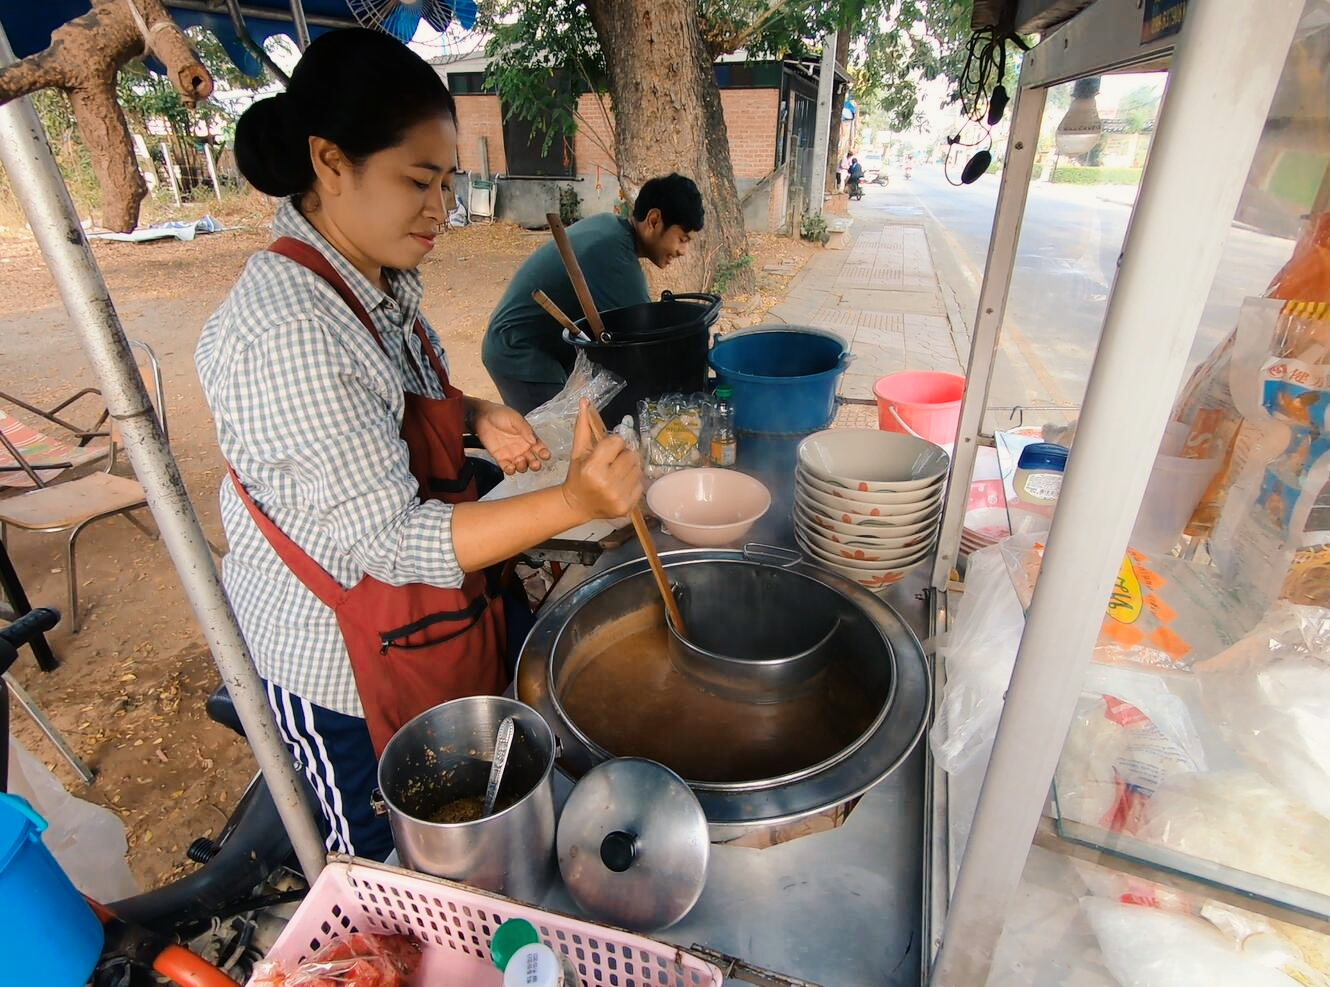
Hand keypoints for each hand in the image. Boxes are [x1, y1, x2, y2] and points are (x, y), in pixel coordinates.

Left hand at [470, 400, 550, 474]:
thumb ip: (525, 429)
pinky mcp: (501, 458)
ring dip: (523, 467)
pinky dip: (510, 470)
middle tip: (535, 464)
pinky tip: (510, 468)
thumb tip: (534, 440)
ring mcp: (512, 454)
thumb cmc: (500, 414)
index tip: (545, 455)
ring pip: (522, 466)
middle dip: (535, 464)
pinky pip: (507, 468)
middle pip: (532, 460)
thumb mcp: (515, 418)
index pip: (540, 448)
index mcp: (528, 438)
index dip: (544, 453)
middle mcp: (522, 448)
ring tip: (519, 461)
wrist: (482, 416)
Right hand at [562, 399, 643, 519]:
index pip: (617, 442)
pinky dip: (633, 481)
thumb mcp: (578, 451)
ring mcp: (618, 496)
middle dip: (623, 455)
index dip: (614, 444)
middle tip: (613, 462)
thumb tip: (585, 401)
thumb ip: (583, 427)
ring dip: (630, 467)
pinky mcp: (627, 506)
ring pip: (638, 469)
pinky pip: (641, 484)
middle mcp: (607, 483)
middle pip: (630, 455)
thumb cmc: (578, 475)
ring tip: (617, 472)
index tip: (607, 450)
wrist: (578, 505)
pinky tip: (621, 484)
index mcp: (592, 468)